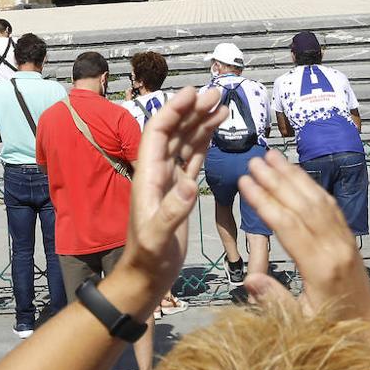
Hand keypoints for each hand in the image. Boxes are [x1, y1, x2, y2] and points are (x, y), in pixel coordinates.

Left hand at [115, 86, 226, 304]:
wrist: (148, 276)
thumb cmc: (149, 258)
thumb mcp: (158, 236)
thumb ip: (173, 211)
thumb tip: (189, 183)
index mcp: (148, 175)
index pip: (158, 132)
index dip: (173, 111)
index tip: (193, 93)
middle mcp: (157, 172)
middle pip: (173, 131)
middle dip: (192, 110)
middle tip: (216, 93)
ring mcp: (169, 180)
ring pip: (185, 142)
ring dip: (200, 123)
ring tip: (221, 105)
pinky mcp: (180, 190)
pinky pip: (192, 158)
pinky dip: (203, 142)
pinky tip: (214, 129)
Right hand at [237, 149, 369, 320]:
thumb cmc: (330, 325)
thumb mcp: (300, 322)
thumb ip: (275, 301)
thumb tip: (250, 279)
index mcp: (320, 268)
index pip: (287, 226)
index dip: (264, 202)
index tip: (245, 183)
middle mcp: (334, 248)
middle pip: (303, 205)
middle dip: (276, 180)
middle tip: (254, 161)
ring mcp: (345, 239)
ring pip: (318, 199)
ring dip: (294, 175)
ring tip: (272, 156)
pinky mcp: (349, 236)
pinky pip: (330, 205)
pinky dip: (311, 185)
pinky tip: (296, 173)